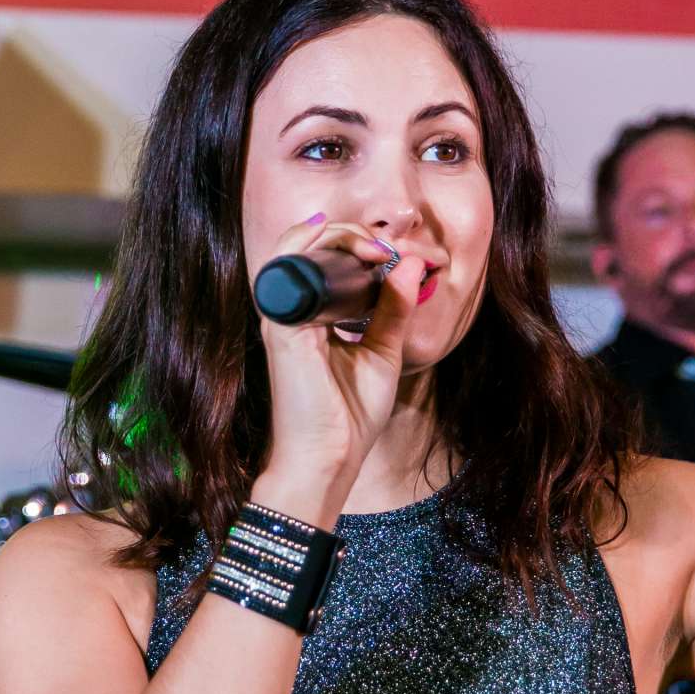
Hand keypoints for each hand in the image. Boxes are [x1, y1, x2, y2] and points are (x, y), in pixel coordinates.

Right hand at [253, 214, 426, 521]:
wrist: (330, 458)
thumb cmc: (350, 416)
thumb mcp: (384, 352)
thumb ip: (394, 308)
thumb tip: (413, 264)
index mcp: (313, 317)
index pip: (325, 261)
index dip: (358, 246)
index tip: (397, 257)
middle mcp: (293, 311)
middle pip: (310, 246)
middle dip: (350, 234)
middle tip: (386, 250)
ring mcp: (283, 316)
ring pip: (297, 247)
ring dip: (336, 235)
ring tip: (373, 249)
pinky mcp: (281, 325)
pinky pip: (288, 266)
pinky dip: (315, 245)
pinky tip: (350, 248)